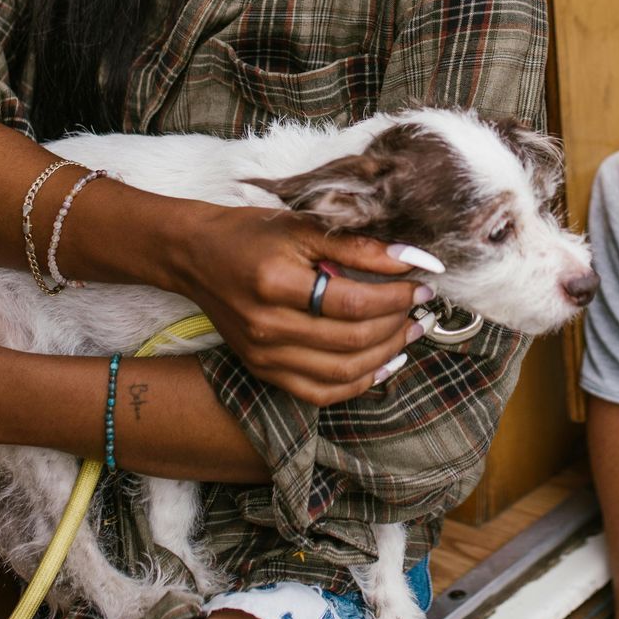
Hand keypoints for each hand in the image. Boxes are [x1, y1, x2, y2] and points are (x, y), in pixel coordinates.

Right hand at [169, 206, 436, 407]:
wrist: (197, 256)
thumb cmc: (251, 234)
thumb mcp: (302, 226)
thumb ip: (358, 246)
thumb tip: (414, 259)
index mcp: (275, 285)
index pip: (352, 302)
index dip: (395, 296)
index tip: (422, 283)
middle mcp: (267, 327)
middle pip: (350, 341)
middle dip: (396, 324)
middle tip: (420, 307)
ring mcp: (263, 356)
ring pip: (340, 372)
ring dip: (385, 355)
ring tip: (409, 332)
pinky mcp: (262, 371)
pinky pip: (319, 392)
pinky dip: (357, 383)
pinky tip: (383, 362)